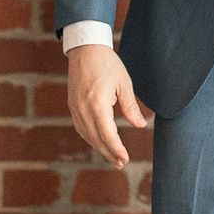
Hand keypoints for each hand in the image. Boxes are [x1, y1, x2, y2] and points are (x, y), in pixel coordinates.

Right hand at [66, 45, 150, 166]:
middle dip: (109, 153)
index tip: (125, 158)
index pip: (107, 134)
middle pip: (96, 139)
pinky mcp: (73, 106)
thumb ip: (130, 107)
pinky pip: (81, 128)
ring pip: (87, 135)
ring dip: (99, 148)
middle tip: (120, 164)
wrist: (86, 50)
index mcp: (97, 104)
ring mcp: (75, 109)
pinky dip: (90, 138)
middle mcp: (83, 110)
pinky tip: (99, 141)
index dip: (116, 149)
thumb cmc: (108, 64)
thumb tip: (140, 125)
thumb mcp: (124, 84)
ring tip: (112, 157)